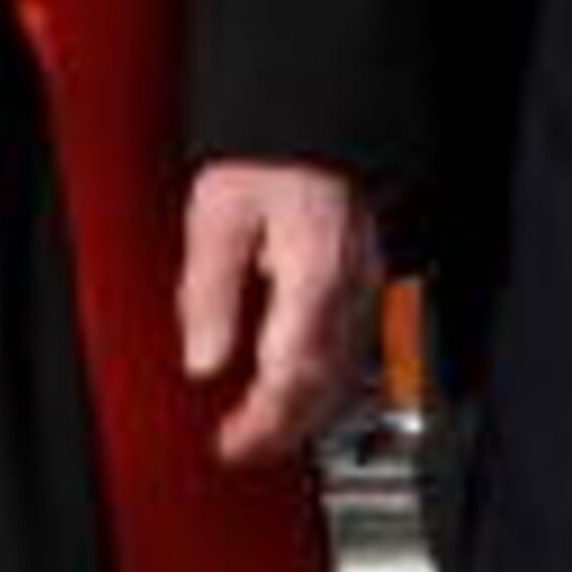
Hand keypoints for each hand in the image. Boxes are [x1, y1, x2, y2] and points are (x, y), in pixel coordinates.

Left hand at [176, 160, 380, 469]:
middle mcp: (350, 289)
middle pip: (324, 386)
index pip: (291, 375)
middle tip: (241, 452)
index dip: (263, 421)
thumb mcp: (217, 214)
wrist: (319, 119)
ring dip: (305, 413)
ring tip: (264, 435)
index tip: (230, 444)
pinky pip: (353, 348)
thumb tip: (203, 359)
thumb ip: (209, 290)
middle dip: (282, 430)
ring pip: (345, 373)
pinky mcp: (367, 280)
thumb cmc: (271, 155)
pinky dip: (324, 383)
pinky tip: (300, 391)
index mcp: (313, 276)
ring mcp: (366, 286)